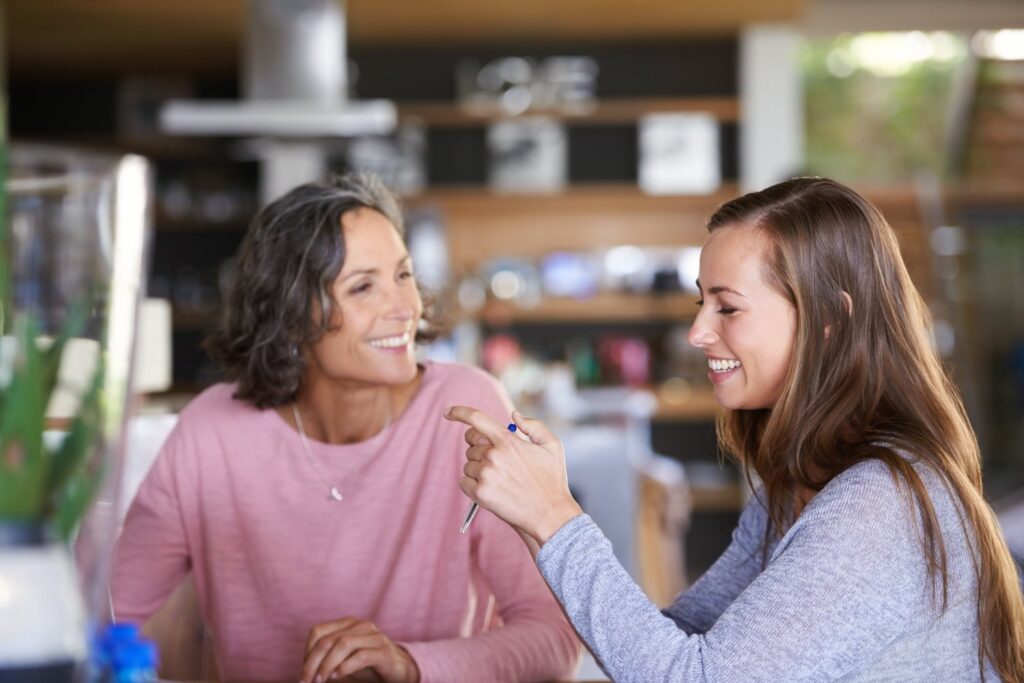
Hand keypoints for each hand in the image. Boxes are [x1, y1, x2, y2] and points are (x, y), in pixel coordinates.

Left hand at [301, 618, 419, 682]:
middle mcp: (361, 625)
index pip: (318, 632)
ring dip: (327, 665)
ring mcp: (374, 636)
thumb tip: (303, 673)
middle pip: (328, 640)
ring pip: (343, 644)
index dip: (307, 653)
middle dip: (313, 663)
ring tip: (321, 680)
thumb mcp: (343, 660)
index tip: (304, 674)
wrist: (398, 670)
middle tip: (307, 682)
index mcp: (348, 623)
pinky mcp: (384, 651)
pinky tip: (337, 676)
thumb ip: (326, 659)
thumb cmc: (366, 665)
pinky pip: (361, 655)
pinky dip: (345, 667)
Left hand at [444, 408, 582, 544]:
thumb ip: (533, 425)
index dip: (459, 412)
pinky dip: (472, 484)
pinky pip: (464, 482)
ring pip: (468, 464)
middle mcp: (493, 455)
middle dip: (480, 448)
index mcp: (508, 440)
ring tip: (501, 480)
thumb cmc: (552, 481)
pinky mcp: (480, 493)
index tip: (447, 412)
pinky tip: (491, 490)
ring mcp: (485, 475)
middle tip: (497, 461)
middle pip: (471, 444)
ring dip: (479, 469)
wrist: (549, 515)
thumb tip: (514, 415)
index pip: (476, 418)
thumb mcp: (553, 446)